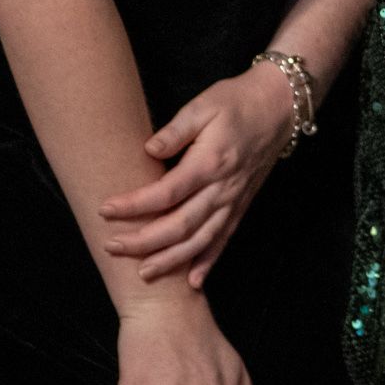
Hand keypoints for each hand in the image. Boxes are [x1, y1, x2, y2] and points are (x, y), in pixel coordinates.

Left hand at [100, 63, 299, 288]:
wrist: (278, 108)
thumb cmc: (236, 102)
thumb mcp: (203, 105)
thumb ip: (176, 130)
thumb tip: (149, 150)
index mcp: (210, 162)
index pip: (167, 192)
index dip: (135, 205)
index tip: (106, 210)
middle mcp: (223, 188)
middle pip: (180, 224)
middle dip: (144, 241)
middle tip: (112, 246)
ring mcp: (234, 200)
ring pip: (201, 240)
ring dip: (171, 260)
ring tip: (143, 272)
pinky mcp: (241, 206)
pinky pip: (224, 240)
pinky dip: (208, 262)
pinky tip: (192, 282)